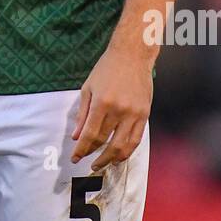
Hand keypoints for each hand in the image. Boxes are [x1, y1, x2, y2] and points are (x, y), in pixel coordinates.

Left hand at [71, 42, 152, 170]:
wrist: (132, 55)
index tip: (75, 158)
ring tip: (103, 165)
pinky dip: (128, 151)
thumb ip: (82, 114)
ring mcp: (134, 113)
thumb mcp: (88, 88)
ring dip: (111, 159)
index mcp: (102, 102)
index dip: (82, 150)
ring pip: (123, 145)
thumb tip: (76, 136)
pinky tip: (119, 156)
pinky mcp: (145, 114)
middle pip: (105, 142)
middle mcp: (119, 110)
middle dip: (95, 156)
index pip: (90, 134)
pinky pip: (136, 139)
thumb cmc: (106, 69)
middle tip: (89, 165)